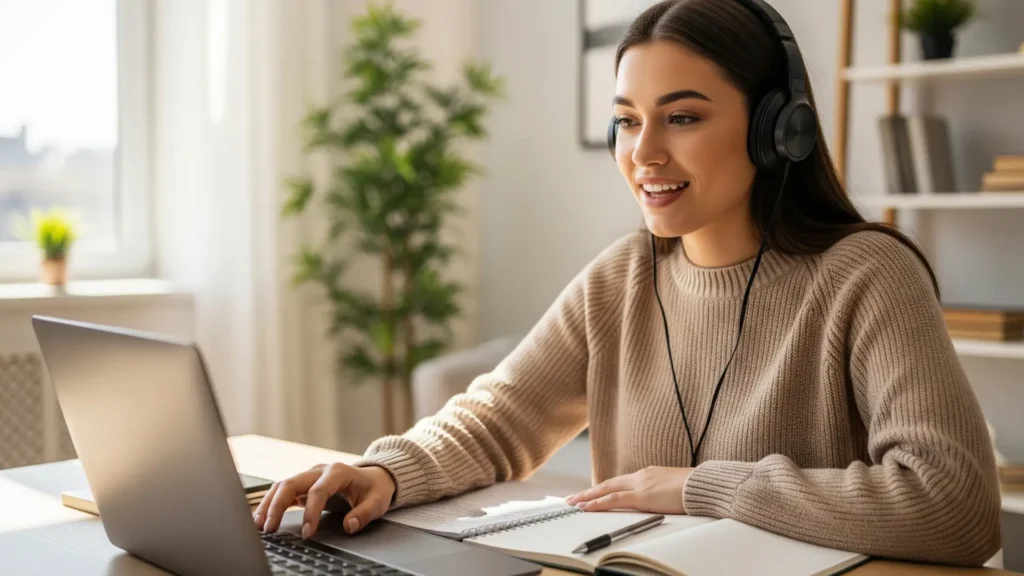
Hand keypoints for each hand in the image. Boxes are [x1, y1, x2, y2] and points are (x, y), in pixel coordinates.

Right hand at [253, 463, 396, 538]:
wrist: (374, 477)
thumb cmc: (374, 489)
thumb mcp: (377, 502)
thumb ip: (364, 514)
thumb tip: (349, 526)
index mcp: (338, 472)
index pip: (318, 491)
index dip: (310, 512)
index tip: (307, 533)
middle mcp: (319, 470)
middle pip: (292, 483)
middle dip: (278, 505)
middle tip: (271, 528)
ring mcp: (309, 476)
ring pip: (282, 485)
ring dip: (269, 504)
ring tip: (260, 525)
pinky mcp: (304, 485)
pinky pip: (283, 492)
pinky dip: (271, 504)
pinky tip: (263, 519)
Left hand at [564, 466, 692, 513]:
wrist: (705, 485)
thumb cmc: (696, 489)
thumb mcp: (674, 490)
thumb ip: (662, 493)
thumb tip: (659, 501)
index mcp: (649, 474)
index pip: (621, 482)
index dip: (605, 488)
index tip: (593, 493)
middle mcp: (642, 476)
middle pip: (609, 483)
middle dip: (590, 491)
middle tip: (574, 498)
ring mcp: (640, 484)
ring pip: (607, 490)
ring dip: (588, 497)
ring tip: (574, 503)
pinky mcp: (642, 495)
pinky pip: (614, 499)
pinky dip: (598, 503)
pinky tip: (587, 507)